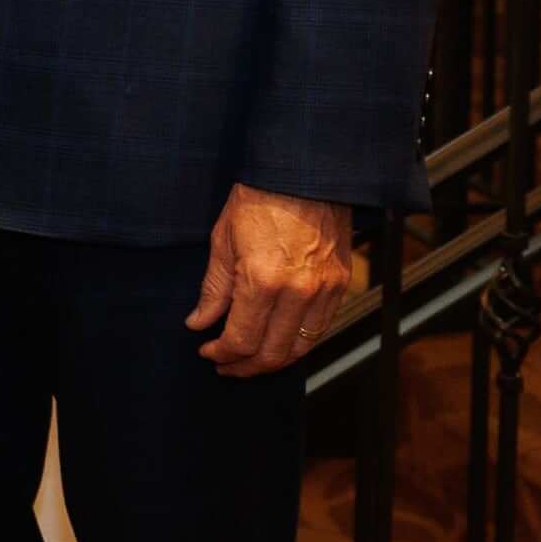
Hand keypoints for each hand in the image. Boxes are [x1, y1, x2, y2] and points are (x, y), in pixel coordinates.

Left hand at [186, 183, 353, 376]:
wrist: (302, 175)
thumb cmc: (259, 201)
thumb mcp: (222, 242)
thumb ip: (213, 290)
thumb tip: (199, 323)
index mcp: (263, 281)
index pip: (242, 339)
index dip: (222, 353)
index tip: (208, 351)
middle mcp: (298, 292)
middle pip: (273, 353)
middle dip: (245, 366)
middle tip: (226, 364)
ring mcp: (325, 290)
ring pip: (301, 348)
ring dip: (274, 361)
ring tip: (250, 360)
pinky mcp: (341, 284)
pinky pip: (321, 328)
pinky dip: (298, 342)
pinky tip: (278, 339)